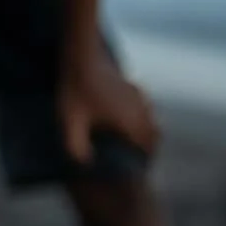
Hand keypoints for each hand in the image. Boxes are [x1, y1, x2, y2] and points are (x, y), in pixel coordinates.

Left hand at [57, 50, 159, 166]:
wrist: (82, 57)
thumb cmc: (76, 91)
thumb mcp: (70, 121)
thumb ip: (76, 145)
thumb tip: (84, 165)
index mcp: (130, 122)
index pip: (148, 146)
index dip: (146, 159)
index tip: (139, 168)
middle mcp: (140, 110)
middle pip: (154, 133)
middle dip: (149, 146)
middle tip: (136, 157)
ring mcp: (137, 95)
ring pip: (151, 118)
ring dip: (146, 129)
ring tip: (132, 140)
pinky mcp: (130, 85)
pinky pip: (143, 104)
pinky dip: (140, 114)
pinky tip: (125, 117)